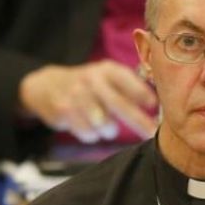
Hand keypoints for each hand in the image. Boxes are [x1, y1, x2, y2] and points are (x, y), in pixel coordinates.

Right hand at [18, 60, 156, 142]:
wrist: (47, 85)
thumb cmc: (88, 86)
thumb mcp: (106, 77)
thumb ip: (129, 88)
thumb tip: (157, 106)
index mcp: (106, 70)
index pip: (127, 79)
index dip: (141, 93)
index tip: (155, 106)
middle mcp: (92, 79)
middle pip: (118, 104)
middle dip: (138, 120)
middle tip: (151, 133)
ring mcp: (76, 95)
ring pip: (103, 124)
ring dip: (109, 130)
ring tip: (106, 125)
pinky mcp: (64, 111)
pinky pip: (88, 133)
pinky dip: (92, 135)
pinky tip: (89, 126)